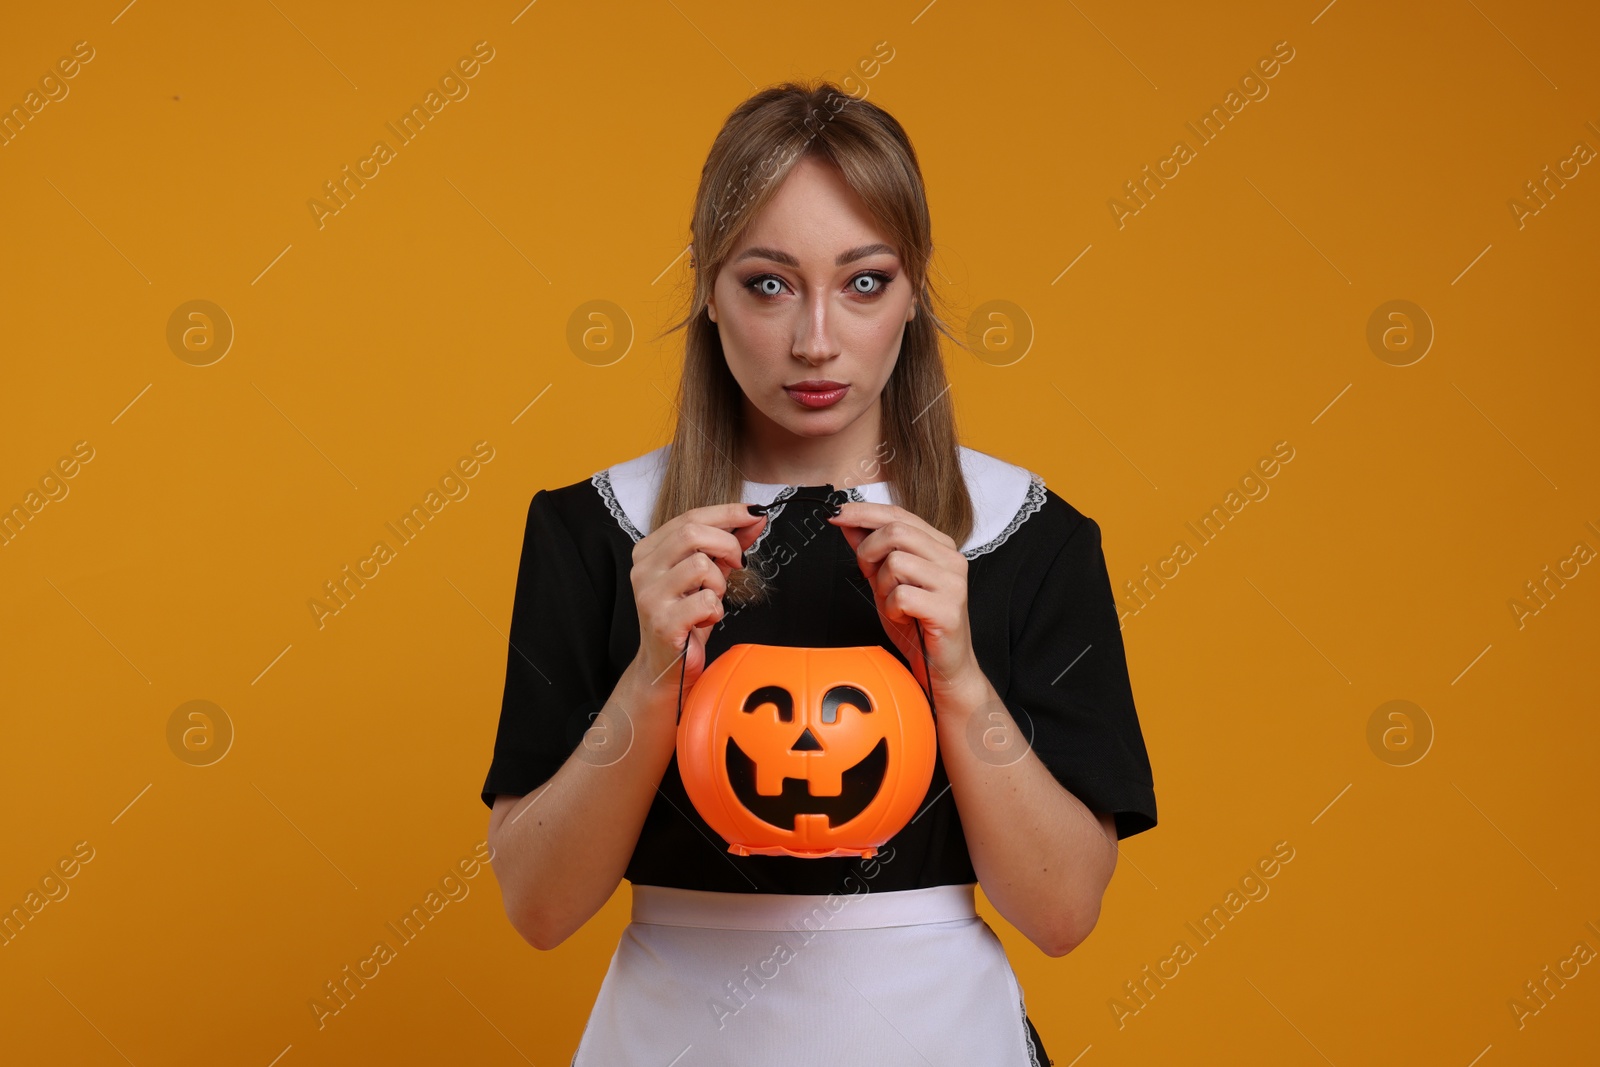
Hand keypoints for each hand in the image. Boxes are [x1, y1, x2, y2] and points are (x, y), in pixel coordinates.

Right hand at [629, 503, 767, 694]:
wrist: (665, 667)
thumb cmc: (686, 619)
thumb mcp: (707, 576)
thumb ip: (726, 545)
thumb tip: (753, 518)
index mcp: (649, 551)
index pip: (690, 517)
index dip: (727, 512)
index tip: (754, 513)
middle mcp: (643, 569)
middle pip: (692, 533)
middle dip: (727, 544)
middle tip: (739, 563)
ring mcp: (650, 595)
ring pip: (700, 566)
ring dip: (719, 583)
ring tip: (712, 599)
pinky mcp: (663, 621)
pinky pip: (705, 601)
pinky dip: (716, 610)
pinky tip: (706, 619)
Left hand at [828, 501, 983, 702]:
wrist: (941, 667)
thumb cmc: (916, 624)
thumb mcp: (885, 582)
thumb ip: (870, 551)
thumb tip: (848, 523)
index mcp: (939, 545)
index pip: (898, 514)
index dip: (863, 512)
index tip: (836, 514)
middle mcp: (950, 558)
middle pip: (896, 531)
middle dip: (869, 552)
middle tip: (869, 574)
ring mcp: (952, 583)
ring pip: (896, 562)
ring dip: (882, 586)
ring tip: (893, 603)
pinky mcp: (948, 609)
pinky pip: (902, 595)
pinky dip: (891, 609)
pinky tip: (902, 618)